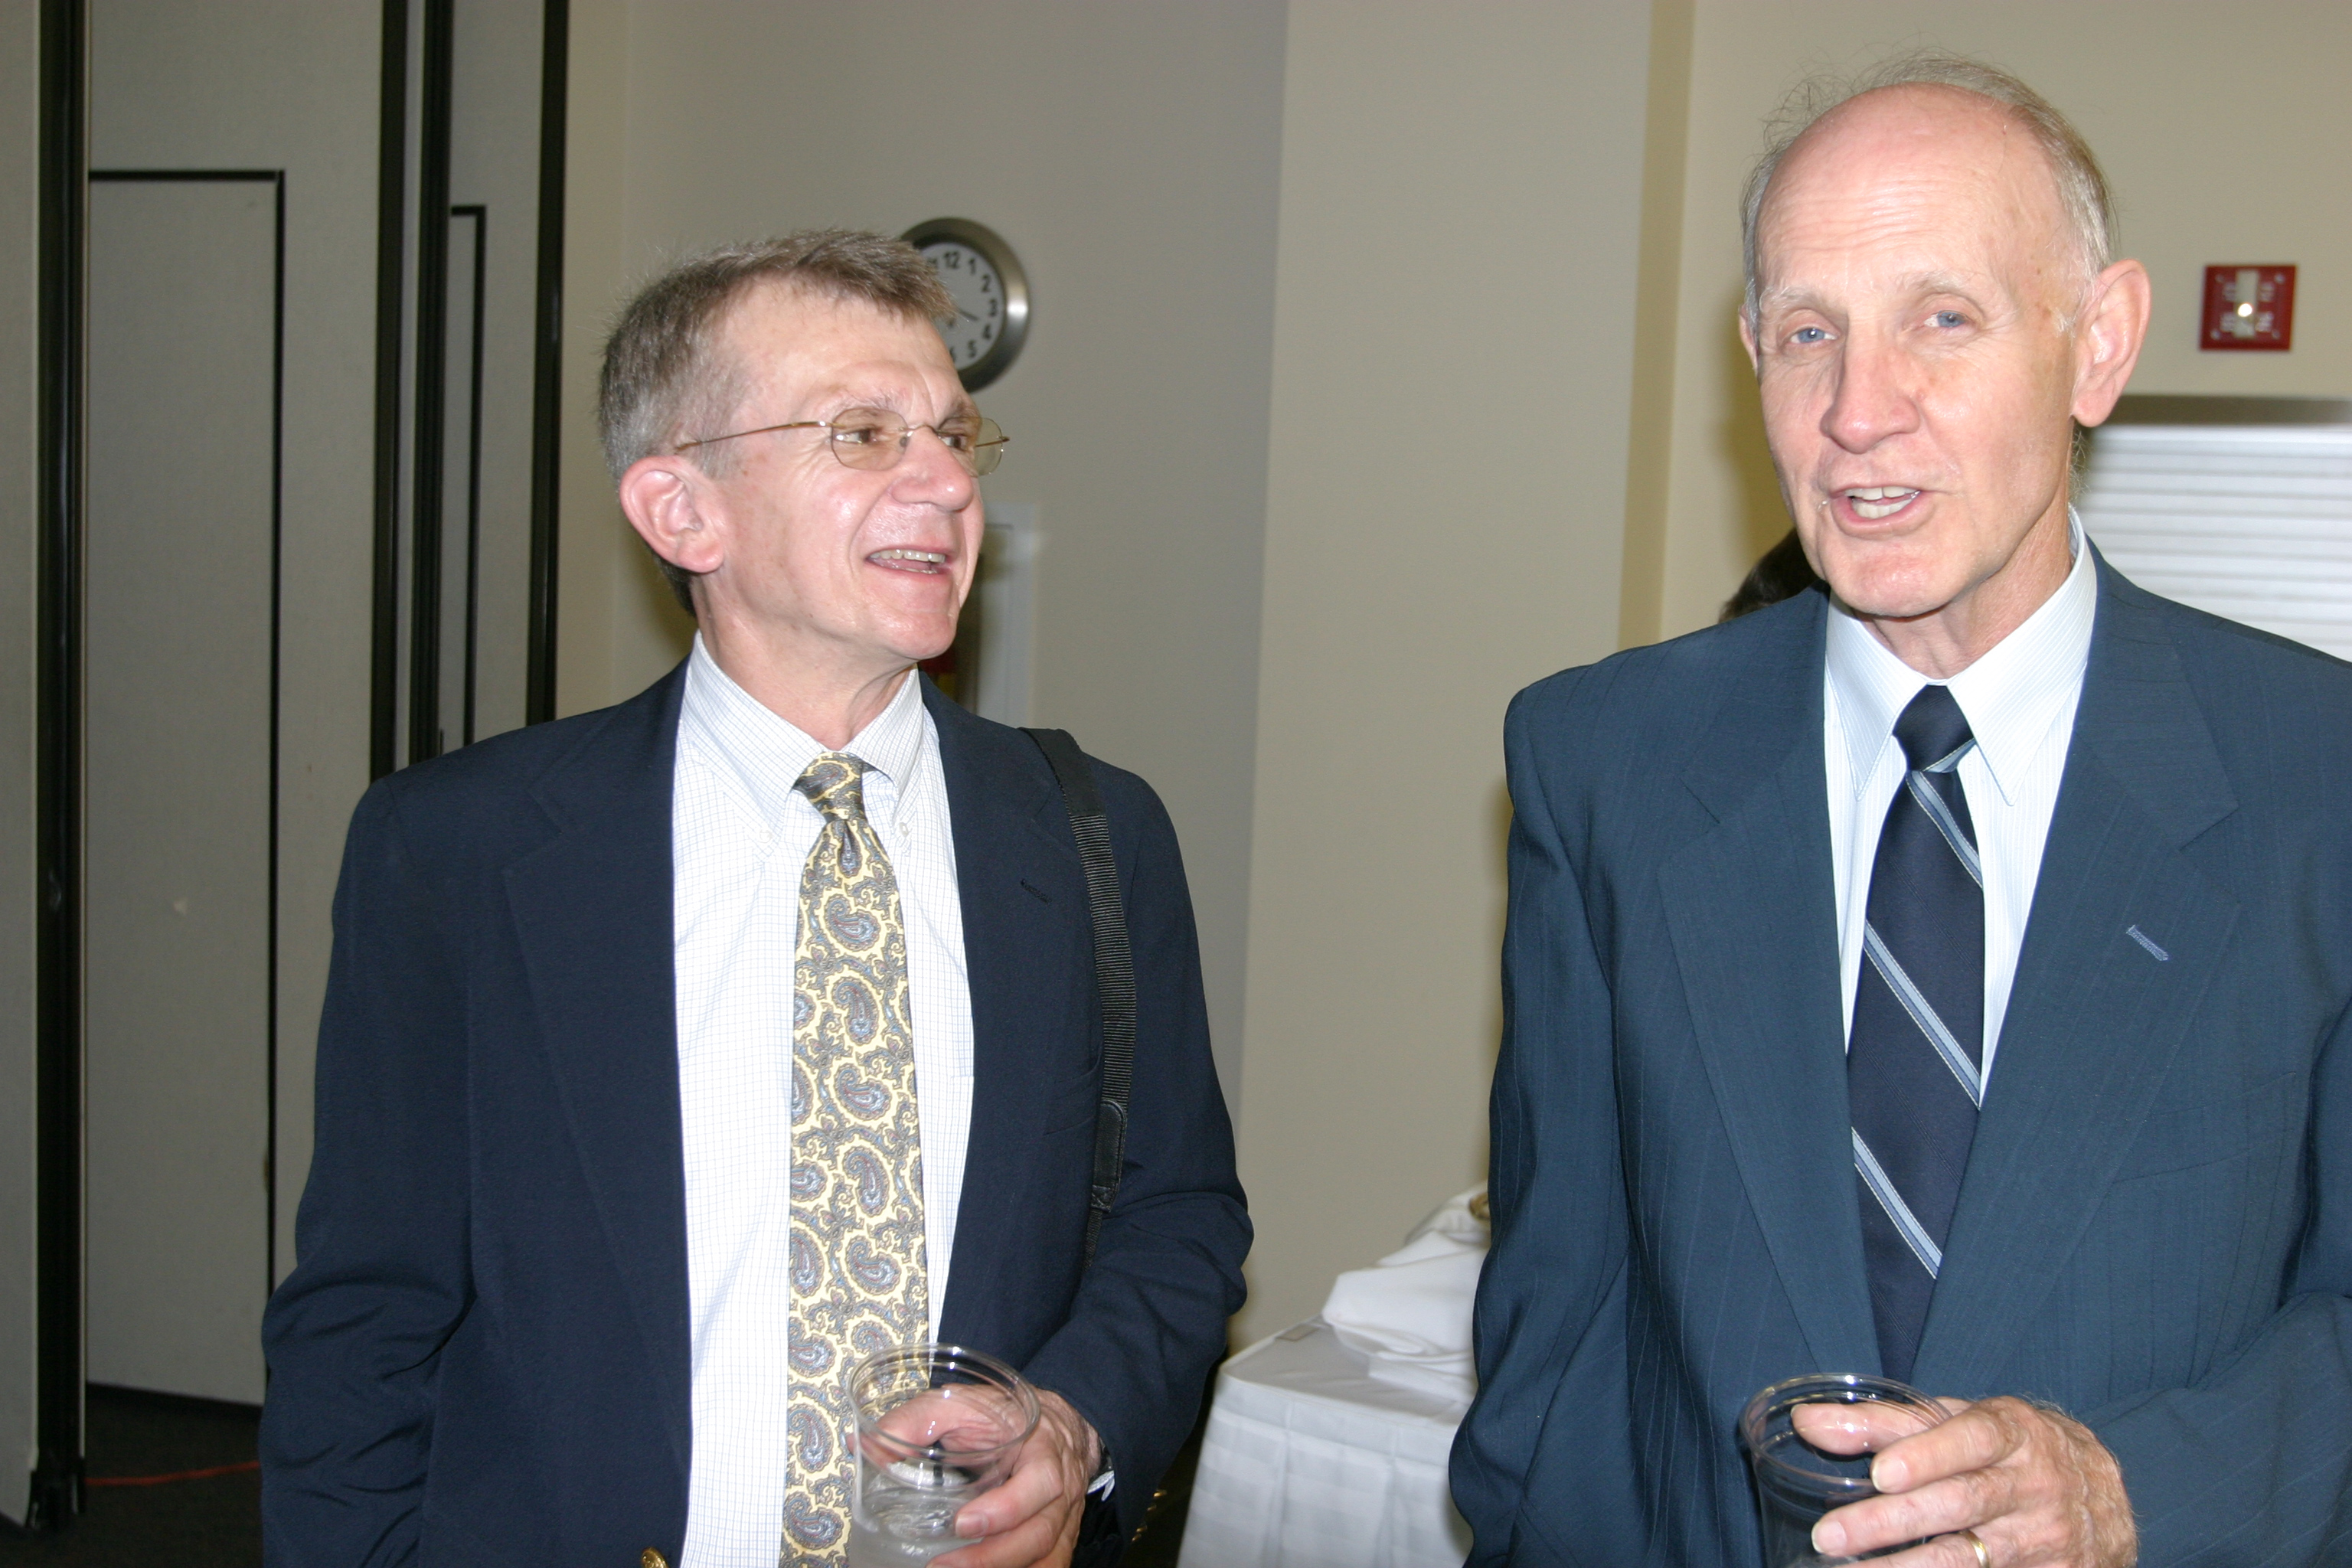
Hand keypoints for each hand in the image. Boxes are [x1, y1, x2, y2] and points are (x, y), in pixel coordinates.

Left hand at [934, 1389, 1100, 1567]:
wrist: (1052, 1423)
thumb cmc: (1006, 1415)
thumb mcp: (962, 1403)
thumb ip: (918, 1419)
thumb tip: (867, 1447)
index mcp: (1044, 1450)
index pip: (1040, 1483)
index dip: (1006, 1508)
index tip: (963, 1522)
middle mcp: (1062, 1488)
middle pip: (1041, 1533)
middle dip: (992, 1557)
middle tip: (943, 1565)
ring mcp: (1063, 1517)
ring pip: (1048, 1557)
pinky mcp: (1057, 1537)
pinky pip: (1049, 1565)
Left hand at [1806, 1396, 2135, 1566]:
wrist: (2101, 1497)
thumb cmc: (2008, 1450)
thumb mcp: (1959, 1424)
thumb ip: (1884, 1423)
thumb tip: (1806, 1420)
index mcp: (2015, 1433)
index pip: (1973, 1438)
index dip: (1928, 1455)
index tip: (1881, 1473)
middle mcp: (2034, 1485)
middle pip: (1961, 1503)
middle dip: (1892, 1521)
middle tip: (1829, 1535)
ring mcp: (2045, 1538)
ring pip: (1970, 1559)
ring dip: (1906, 1567)